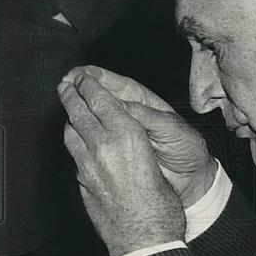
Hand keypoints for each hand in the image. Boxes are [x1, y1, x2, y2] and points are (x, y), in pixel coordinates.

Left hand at [58, 73, 185, 255]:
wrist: (145, 241)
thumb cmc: (161, 208)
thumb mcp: (157, 165)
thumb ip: (138, 149)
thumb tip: (128, 141)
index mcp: (126, 137)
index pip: (101, 99)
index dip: (90, 85)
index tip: (83, 77)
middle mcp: (102, 147)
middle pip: (78, 111)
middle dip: (71, 95)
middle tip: (66, 84)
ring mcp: (87, 167)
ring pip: (71, 133)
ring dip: (70, 119)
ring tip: (71, 112)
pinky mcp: (82, 184)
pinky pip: (74, 157)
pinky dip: (75, 145)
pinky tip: (80, 145)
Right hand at [63, 65, 215, 207]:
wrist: (191, 179)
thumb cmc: (186, 150)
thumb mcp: (171, 129)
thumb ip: (147, 117)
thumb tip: (122, 106)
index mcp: (143, 102)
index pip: (115, 83)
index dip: (94, 77)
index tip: (78, 75)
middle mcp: (129, 114)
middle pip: (100, 96)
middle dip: (80, 89)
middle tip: (64, 86)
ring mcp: (121, 133)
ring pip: (95, 117)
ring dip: (79, 110)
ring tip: (64, 104)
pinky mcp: (117, 151)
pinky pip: (98, 140)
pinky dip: (84, 135)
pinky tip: (72, 131)